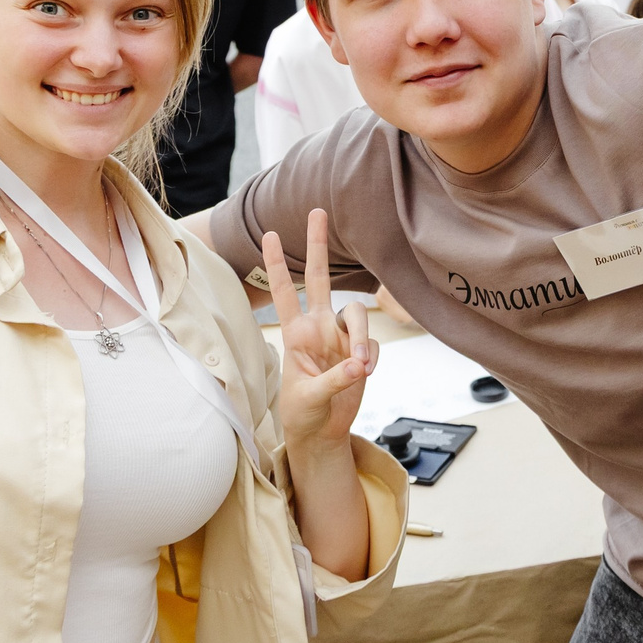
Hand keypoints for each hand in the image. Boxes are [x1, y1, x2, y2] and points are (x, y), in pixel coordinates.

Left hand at [265, 210, 377, 452]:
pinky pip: (373, 344)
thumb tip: (360, 363)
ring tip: (362, 368)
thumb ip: (335, 379)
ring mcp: (341, 337)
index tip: (268, 234)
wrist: (321, 431)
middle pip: (318, 277)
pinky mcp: (361, 351)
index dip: (275, 264)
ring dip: (364, 337)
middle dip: (317, 245)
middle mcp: (318, 327)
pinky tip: (363, 375)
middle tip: (317, 211)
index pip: (284, 292)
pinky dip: (371, 358)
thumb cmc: (302, 412)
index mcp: (296, 334)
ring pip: (358, 314)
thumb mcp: (309, 398)